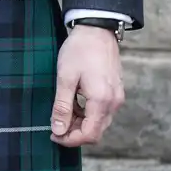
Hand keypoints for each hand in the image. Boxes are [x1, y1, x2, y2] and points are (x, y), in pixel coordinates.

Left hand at [52, 25, 123, 147]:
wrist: (97, 29)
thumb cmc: (80, 51)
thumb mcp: (65, 79)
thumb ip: (62, 107)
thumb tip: (58, 130)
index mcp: (101, 101)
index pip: (89, 135)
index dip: (70, 140)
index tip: (53, 135)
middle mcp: (114, 103)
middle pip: (96, 132)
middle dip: (75, 134)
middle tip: (55, 126)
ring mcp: (117, 97)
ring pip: (99, 123)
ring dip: (81, 124)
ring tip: (62, 112)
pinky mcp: (115, 92)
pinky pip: (103, 112)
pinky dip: (88, 114)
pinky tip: (74, 103)